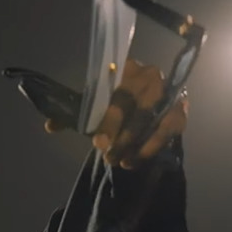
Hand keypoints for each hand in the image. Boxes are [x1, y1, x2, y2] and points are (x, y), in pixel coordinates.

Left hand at [47, 58, 186, 168]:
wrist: (143, 98)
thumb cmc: (111, 100)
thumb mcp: (92, 104)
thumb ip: (74, 114)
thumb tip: (51, 126)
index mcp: (124, 69)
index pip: (118, 96)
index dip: (108, 122)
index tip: (99, 143)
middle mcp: (149, 76)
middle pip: (139, 109)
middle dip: (123, 137)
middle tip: (108, 157)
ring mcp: (168, 91)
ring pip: (157, 121)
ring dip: (139, 146)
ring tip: (121, 162)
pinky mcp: (180, 108)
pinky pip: (170, 129)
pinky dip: (153, 147)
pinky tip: (135, 160)